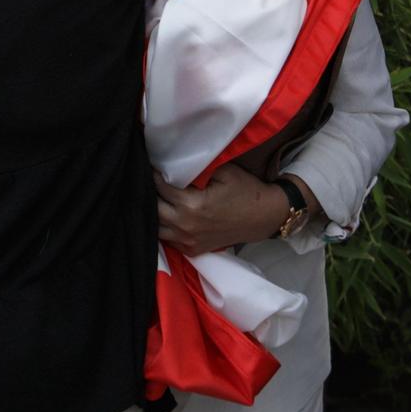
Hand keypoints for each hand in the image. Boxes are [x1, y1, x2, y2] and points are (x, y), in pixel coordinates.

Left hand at [155, 165, 304, 253]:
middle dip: (149, 193)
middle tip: (147, 180)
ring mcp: (188, 241)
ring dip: (154, 212)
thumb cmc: (244, 190)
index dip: (153, 174)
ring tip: (154, 197)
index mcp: (192, 205)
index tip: (150, 164)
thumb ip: (196, 168)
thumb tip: (174, 162)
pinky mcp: (192, 249)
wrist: (263, 217)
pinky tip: (165, 214)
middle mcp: (186, 226)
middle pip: (153, 209)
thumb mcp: (222, 171)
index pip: (160, 187)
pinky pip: (168, 240)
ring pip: (156, 228)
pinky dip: (164, 227)